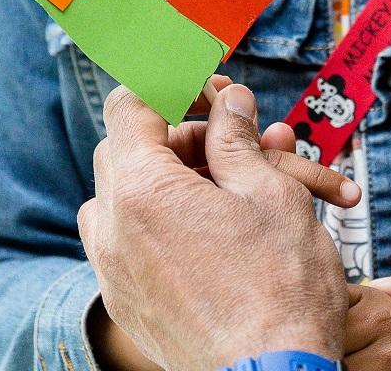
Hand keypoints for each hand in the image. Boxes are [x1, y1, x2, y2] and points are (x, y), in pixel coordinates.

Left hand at [79, 82, 358, 370]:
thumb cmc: (279, 292)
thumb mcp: (270, 193)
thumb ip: (237, 138)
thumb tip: (227, 102)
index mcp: (140, 191)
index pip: (130, 103)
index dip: (174, 84)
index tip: (213, 89)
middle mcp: (110, 230)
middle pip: (128, 150)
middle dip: (182, 136)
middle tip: (235, 142)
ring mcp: (114, 273)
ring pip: (127, 199)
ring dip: (173, 180)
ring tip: (233, 188)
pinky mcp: (128, 306)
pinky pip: (131, 244)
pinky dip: (165, 224)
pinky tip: (216, 231)